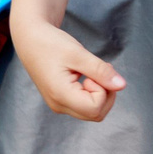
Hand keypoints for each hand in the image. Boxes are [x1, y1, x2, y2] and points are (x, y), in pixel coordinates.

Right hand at [9, 14, 123, 121]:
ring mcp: (59, 105)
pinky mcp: (60, 101)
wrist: (30, 39)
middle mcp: (58, 105)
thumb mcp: (78, 54)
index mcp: (60, 95)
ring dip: (100, 92)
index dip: (103, 89)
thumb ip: (100, 71)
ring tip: (92, 71)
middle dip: (106, 93)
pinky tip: (87, 75)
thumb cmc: (51, 43)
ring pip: (92, 112)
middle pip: (96, 114)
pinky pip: (84, 105)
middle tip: (100, 70)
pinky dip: (92, 92)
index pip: (96, 107)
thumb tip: (122, 85)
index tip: (92, 71)